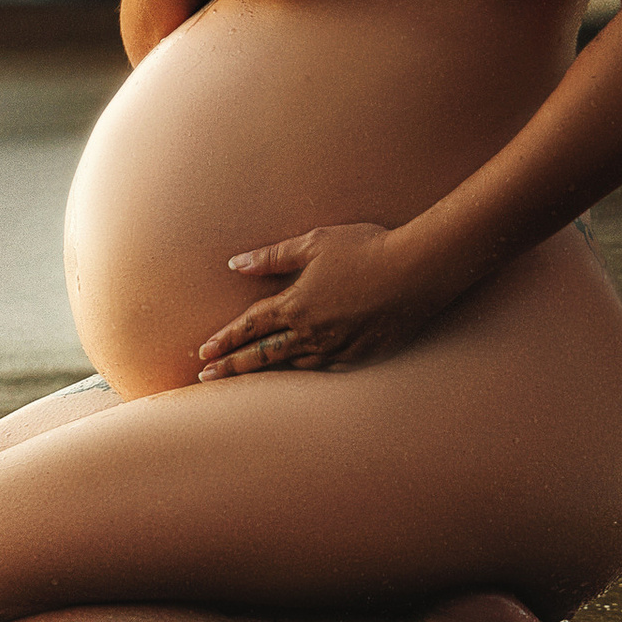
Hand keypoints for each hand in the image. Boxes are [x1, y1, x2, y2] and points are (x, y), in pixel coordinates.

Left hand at [196, 219, 464, 378]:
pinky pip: (328, 368)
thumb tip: (236, 264)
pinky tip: (303, 369)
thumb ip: (273, 257)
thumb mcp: (315, 243)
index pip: (249, 327)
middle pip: (263, 355)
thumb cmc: (366, 248)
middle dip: (232, 367)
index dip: (223, 340)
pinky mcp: (363, 354)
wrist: (419, 270)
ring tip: (250, 377)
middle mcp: (312, 333)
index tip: (202, 353)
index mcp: (296, 305)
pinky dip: (309, 370)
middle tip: (207, 378)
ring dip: (269, 372)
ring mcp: (338, 347)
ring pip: (295, 365)